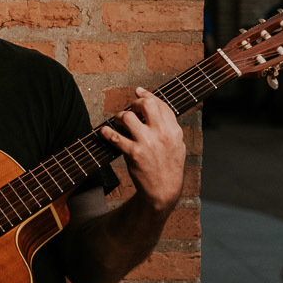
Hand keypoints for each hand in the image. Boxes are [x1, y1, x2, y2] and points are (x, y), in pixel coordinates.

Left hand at [99, 88, 185, 212]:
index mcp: (174, 130)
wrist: (163, 191)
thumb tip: (157, 107)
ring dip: (119, 117)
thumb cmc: (169, 167)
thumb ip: (170, 126)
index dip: (147, 95)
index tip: (138, 91)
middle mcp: (162, 134)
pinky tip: (104, 132)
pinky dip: (106, 132)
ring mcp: (147, 143)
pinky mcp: (133, 153)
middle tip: (130, 109)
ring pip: (127, 117)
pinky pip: (114, 136)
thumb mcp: (178, 145)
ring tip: (118, 122)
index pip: (160, 104)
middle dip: (134, 103)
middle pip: (145, 104)